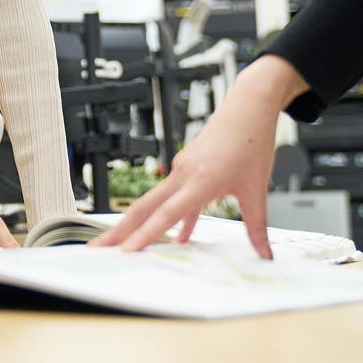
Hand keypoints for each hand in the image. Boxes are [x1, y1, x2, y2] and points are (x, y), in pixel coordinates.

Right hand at [92, 55, 308, 256]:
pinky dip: (166, 216)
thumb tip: (265, 254)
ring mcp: (182, 170)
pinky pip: (171, 197)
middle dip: (119, 230)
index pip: (167, 215)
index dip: (146, 235)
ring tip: (120, 244)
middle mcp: (183, 174)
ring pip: (152, 202)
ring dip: (135, 223)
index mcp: (200, 180)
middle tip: (97, 249)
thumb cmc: (251, 141)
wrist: (248, 108)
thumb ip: (257, 226)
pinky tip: (178, 238)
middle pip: (143, 207)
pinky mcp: (186, 168)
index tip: (127, 251)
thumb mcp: (257, 189)